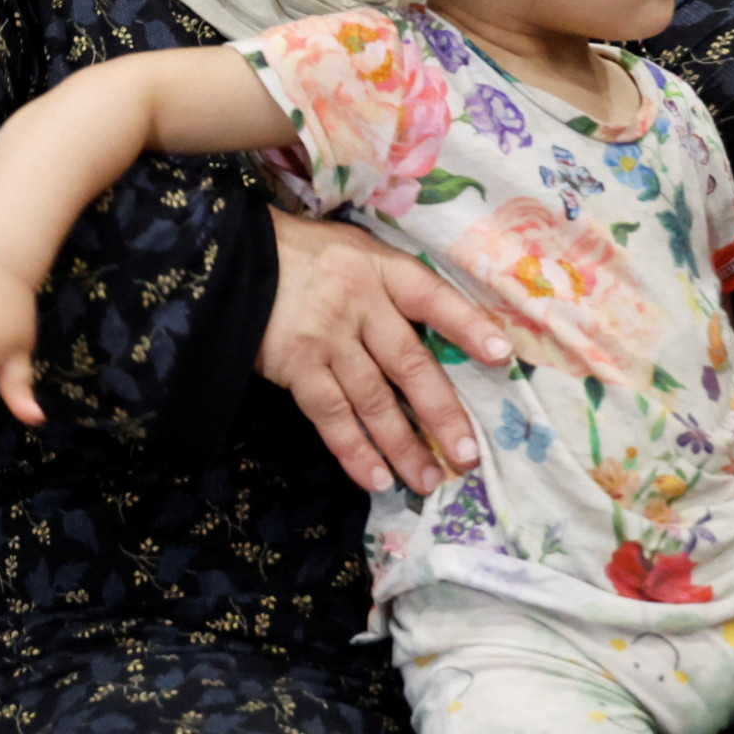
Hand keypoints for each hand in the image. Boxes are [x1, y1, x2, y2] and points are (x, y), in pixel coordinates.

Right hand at [260, 212, 509, 496]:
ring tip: (429, 481)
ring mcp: (326, 338)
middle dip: (442, 414)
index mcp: (380, 269)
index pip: (432, 297)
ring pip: (374, 401)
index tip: (502, 355)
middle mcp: (358, 304)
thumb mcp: (355, 252)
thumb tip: (444, 335)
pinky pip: (331, 417)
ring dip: (403, 446)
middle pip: (410, 364)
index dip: (468, 325)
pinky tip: (376, 478)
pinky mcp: (296, 367)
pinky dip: (355, 451)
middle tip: (468, 456)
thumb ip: (392, 288)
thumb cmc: (306, 256)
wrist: (232, 261)